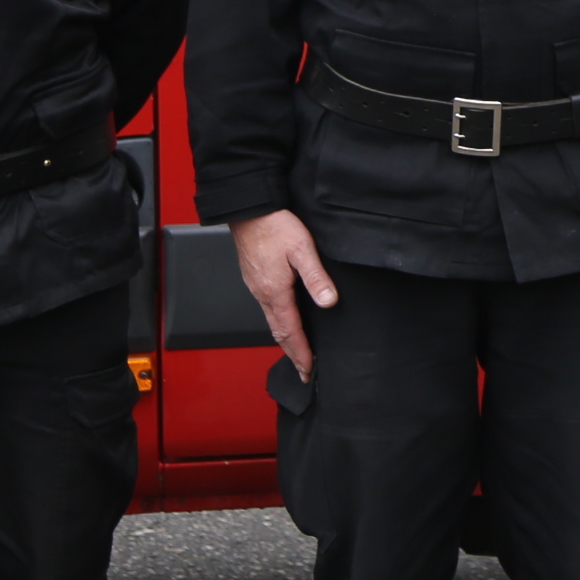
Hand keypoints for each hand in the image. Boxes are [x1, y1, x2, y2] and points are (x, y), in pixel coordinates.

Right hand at [231, 209, 337, 378]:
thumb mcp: (302, 249)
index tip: (308, 370)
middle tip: (303, 371)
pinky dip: (278, 323)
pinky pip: (267, 308)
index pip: (290, 331)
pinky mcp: (255, 278)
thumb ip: (316, 277)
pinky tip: (285, 320)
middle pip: (278, 332)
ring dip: (285, 339)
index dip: (301, 352)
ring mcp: (256, 286)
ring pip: (271, 321)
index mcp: (275, 292)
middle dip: (292, 353)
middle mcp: (262, 293)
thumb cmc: (275, 226)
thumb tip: (329, 303)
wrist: (250, 209)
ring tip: (297, 351)